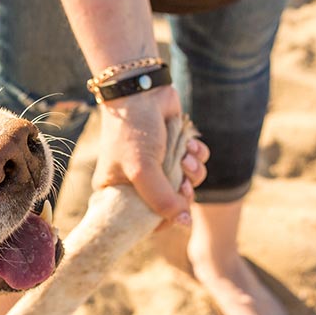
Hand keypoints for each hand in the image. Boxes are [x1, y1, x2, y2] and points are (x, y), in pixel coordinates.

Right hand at [92, 85, 209, 225]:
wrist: (142, 91)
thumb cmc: (133, 132)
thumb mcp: (143, 170)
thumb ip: (162, 200)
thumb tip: (185, 223)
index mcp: (118, 192)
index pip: (141, 221)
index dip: (162, 221)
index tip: (173, 214)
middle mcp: (138, 182)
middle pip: (170, 206)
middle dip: (182, 195)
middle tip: (183, 185)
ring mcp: (159, 166)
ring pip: (188, 185)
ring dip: (192, 173)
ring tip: (184, 157)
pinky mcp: (177, 149)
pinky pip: (196, 164)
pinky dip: (197, 156)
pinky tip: (189, 144)